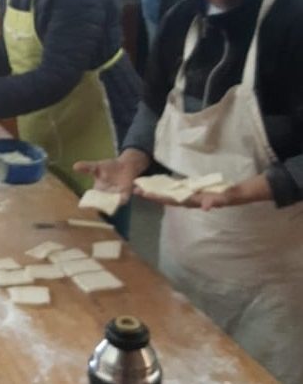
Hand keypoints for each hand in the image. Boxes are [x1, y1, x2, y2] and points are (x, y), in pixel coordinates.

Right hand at [73, 149, 148, 203]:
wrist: (125, 165)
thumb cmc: (109, 167)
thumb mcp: (96, 166)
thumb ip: (86, 168)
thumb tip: (74, 166)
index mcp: (97, 191)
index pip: (92, 200)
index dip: (88, 203)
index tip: (84, 206)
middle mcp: (106, 196)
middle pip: (102, 204)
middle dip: (100, 206)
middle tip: (97, 207)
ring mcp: (116, 196)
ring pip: (113, 203)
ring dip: (112, 203)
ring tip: (108, 203)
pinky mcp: (126, 194)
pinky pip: (124, 199)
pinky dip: (122, 199)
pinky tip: (120, 198)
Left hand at [135, 180, 266, 210]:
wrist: (256, 191)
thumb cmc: (245, 192)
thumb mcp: (235, 195)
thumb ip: (222, 199)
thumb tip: (205, 206)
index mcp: (201, 200)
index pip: (176, 200)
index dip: (159, 197)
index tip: (143, 194)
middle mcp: (197, 200)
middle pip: (171, 198)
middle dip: (153, 195)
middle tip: (134, 189)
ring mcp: (199, 195)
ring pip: (175, 194)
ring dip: (159, 191)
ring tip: (142, 186)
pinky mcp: (202, 190)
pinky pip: (182, 189)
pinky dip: (170, 187)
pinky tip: (160, 184)